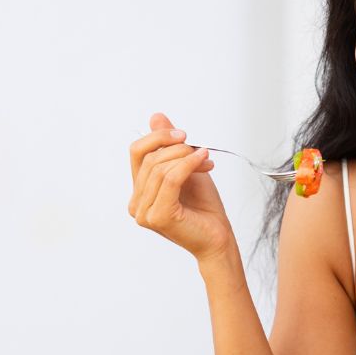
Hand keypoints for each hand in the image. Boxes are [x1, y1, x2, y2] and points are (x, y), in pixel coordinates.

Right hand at [128, 112, 233, 260]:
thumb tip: (156, 116)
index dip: (158, 137)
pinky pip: (170, 180)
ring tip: (205, 158)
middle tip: (200, 149)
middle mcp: (136, 203)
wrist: (219, 238)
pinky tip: (203, 161)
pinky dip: (188, 165)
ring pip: (159, 168)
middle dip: (176, 147)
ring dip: (185, 157)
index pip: (136, 152)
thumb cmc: (204, 207)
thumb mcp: (187, 168)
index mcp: (139, 191)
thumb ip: (169, 146)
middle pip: (148, 158)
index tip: (182, 134)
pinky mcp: (158, 217)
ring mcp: (144, 212)